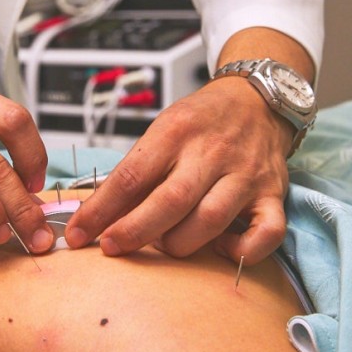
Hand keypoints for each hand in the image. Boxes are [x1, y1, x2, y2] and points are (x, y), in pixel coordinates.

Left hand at [64, 77, 292, 263]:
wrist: (257, 100)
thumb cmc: (201, 122)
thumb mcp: (162, 131)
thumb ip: (136, 172)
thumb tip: (96, 215)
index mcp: (176, 132)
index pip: (131, 177)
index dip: (100, 210)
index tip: (78, 234)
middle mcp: (212, 152)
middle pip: (170, 202)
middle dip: (134, 231)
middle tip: (111, 247)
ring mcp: (246, 174)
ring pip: (211, 221)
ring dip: (179, 243)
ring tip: (163, 244)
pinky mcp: (273, 194)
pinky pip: (266, 233)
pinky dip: (242, 251)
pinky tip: (221, 249)